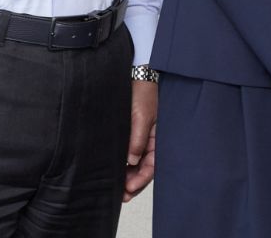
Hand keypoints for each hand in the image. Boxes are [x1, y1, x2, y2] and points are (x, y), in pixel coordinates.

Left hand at [124, 80, 157, 200]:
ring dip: (127, 176)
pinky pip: (127, 154)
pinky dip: (122, 164)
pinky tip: (113, 170)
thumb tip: (130, 161)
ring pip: (135, 164)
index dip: (140, 180)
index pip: (151, 166)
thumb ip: (137, 139)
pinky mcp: (129, 134)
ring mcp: (139, 138)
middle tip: (120, 195)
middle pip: (143, 169)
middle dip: (133, 183)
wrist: (135, 74)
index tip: (128, 189)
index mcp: (157, 139)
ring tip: (115, 188)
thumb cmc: (144, 92)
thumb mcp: (142, 116)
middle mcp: (149, 141)